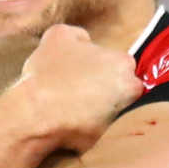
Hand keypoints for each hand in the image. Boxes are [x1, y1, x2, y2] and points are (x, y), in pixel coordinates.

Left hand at [21, 24, 142, 151]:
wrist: (37, 117)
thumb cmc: (70, 131)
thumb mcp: (104, 132)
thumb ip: (116, 115)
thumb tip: (112, 113)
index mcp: (131, 86)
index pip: (130, 88)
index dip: (115, 98)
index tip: (102, 106)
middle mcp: (118, 61)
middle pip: (116, 69)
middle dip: (104, 79)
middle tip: (84, 96)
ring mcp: (92, 46)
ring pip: (95, 53)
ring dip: (86, 65)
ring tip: (66, 84)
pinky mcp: (63, 36)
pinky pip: (73, 36)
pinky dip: (68, 44)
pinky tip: (59, 59)